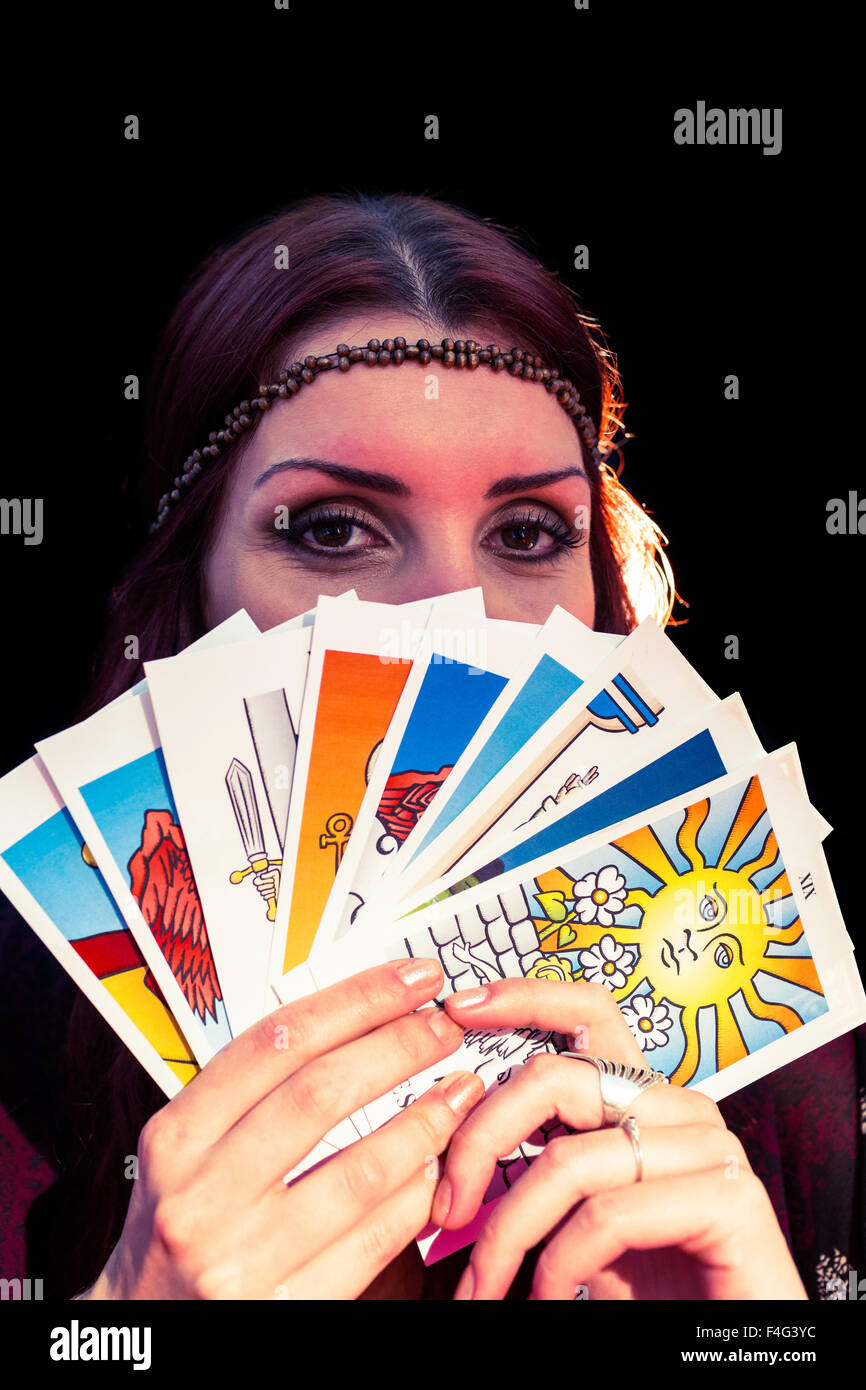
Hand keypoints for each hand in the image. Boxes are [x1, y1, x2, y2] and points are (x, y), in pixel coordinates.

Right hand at [80, 959, 482, 1299]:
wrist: (148, 1332)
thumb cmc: (178, 1224)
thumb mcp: (186, 1150)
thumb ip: (252, 1094)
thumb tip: (355, 1021)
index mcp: (176, 1137)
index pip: (277, 1042)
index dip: (355, 1001)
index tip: (410, 980)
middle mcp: (202, 1195)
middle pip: (322, 1093)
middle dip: (399, 1047)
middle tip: (445, 1027)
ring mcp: (243, 1258)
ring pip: (362, 1171)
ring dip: (426, 1123)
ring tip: (458, 1093)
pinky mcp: (287, 1310)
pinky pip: (374, 1241)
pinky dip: (415, 1197)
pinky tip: (435, 1168)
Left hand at [431, 978, 806, 1300]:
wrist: (730, 1354)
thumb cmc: (653, 1292)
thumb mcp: (578, 1221)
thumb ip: (539, 1171)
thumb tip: (454, 1147)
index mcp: (644, 1101)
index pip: (588, 1013)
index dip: (523, 997)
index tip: (460, 1008)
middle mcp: (680, 1110)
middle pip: (554, 1079)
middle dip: (479, 1143)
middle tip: (445, 1211)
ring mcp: (709, 1149)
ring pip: (568, 1161)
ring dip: (509, 1233)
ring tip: (486, 1288)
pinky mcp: (729, 1198)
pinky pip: (609, 1214)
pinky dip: (561, 1264)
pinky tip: (550, 1297)